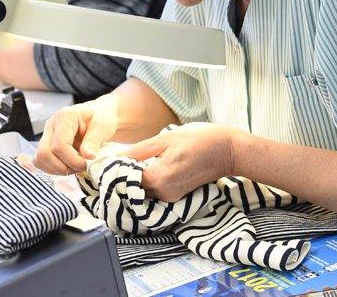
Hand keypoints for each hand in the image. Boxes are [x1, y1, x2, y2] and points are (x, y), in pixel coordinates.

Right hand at [34, 98, 118, 174]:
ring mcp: (47, 134)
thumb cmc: (102, 117)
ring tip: (75, 167)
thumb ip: (94, 141)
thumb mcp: (103, 126)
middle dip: (62, 167)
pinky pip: (42, 162)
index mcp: (64, 117)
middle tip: (80, 168)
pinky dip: (54, 169)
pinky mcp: (47, 143)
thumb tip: (87, 156)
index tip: (86, 164)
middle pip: (44, 153)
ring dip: (58, 169)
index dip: (72, 160)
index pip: (59, 146)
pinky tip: (69, 165)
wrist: (101, 113)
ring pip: (40, 160)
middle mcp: (51, 125)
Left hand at [124, 122, 239, 201]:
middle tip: (118, 160)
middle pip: (133, 188)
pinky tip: (148, 168)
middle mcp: (163, 193)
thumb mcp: (165, 138)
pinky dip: (147, 182)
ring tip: (132, 162)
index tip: (108, 161)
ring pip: (143, 191)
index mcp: (158, 179)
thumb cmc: (199, 139)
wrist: (229, 150)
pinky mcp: (177, 196)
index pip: (125, 180)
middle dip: (123, 176)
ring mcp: (171, 197)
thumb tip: (116, 157)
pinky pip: (154, 191)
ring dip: (135, 179)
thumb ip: (139, 150)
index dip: (115, 170)